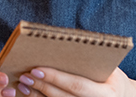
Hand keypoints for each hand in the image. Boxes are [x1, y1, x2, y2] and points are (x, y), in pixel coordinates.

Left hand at [16, 66, 131, 96]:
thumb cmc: (112, 77)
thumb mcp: (110, 68)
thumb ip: (90, 60)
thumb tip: (60, 44)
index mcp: (106, 94)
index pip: (76, 86)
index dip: (55, 78)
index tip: (36, 69)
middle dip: (42, 87)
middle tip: (24, 76)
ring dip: (37, 96)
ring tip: (23, 84)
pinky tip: (30, 94)